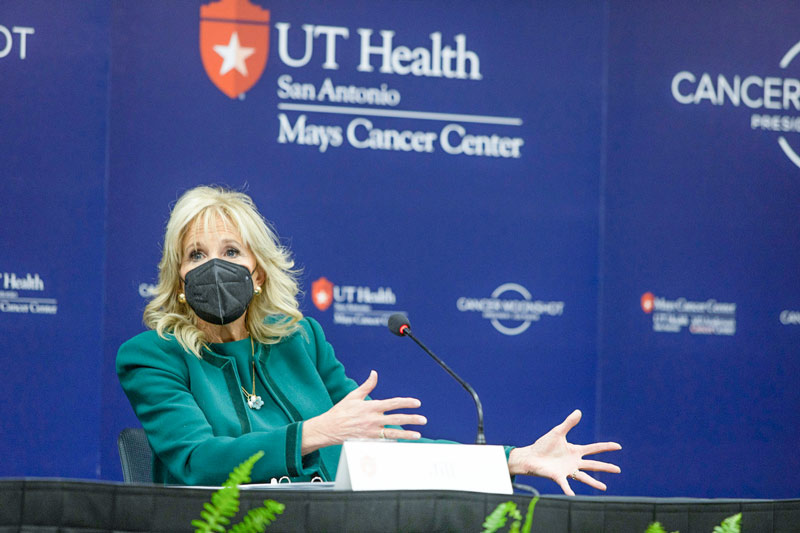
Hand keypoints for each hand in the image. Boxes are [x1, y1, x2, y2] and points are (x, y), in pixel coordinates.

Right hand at [301, 370, 426, 453]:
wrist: (328, 428)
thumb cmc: (341, 411)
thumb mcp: (353, 396)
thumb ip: (367, 385)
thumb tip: (374, 373)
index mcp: (371, 406)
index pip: (393, 403)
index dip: (406, 402)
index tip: (417, 403)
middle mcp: (372, 419)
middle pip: (396, 419)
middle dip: (411, 419)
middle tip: (423, 419)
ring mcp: (371, 432)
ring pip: (393, 433)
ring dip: (407, 434)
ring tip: (418, 435)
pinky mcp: (368, 441)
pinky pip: (383, 442)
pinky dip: (393, 442)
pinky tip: (402, 442)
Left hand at [507, 409, 620, 494]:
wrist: (531, 456)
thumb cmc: (544, 445)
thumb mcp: (558, 432)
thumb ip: (568, 423)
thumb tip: (579, 411)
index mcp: (575, 451)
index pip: (594, 448)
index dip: (606, 447)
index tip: (618, 446)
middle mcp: (574, 462)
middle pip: (593, 464)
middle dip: (606, 467)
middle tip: (618, 469)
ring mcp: (567, 470)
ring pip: (583, 477)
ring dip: (593, 482)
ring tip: (604, 488)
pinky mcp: (558, 476)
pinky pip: (564, 484)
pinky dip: (568, 490)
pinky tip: (572, 495)